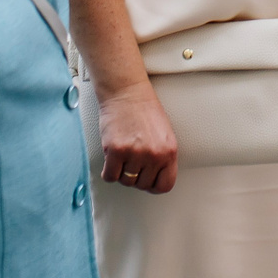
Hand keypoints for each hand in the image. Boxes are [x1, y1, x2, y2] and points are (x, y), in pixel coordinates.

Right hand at [97, 79, 177, 193]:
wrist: (126, 92)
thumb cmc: (144, 110)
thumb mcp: (164, 135)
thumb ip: (162, 157)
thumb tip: (155, 178)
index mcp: (169, 151)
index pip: (165, 185)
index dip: (153, 185)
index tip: (146, 181)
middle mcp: (154, 154)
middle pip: (142, 184)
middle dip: (135, 176)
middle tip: (131, 161)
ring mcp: (135, 153)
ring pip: (125, 181)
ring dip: (121, 171)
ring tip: (123, 155)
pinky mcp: (116, 150)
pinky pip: (110, 176)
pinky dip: (108, 171)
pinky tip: (111, 158)